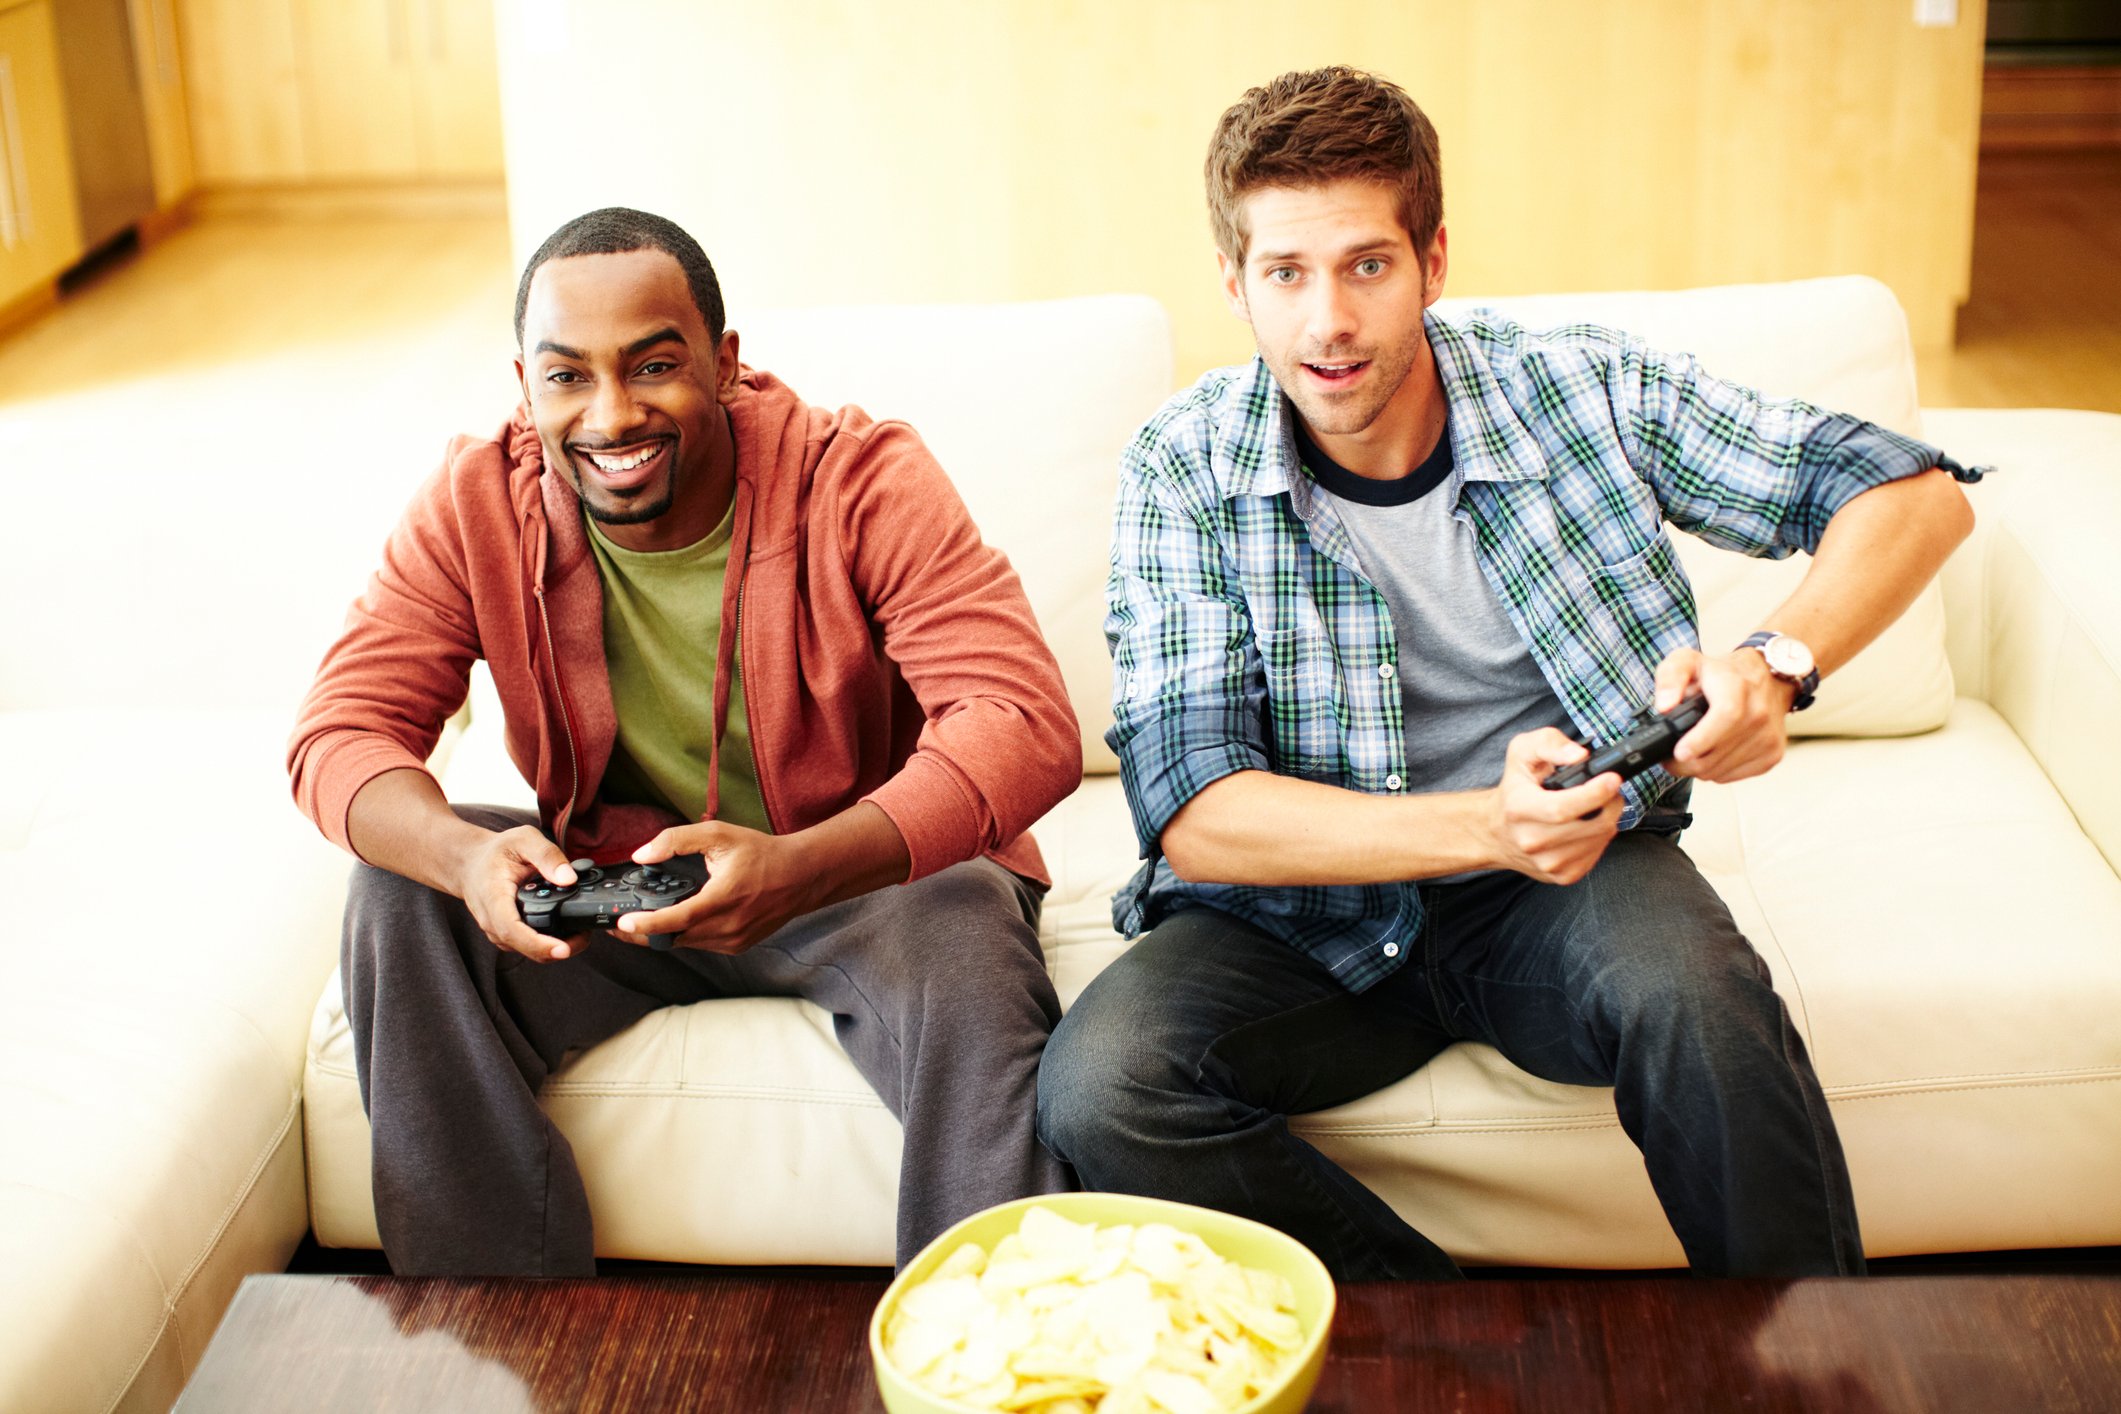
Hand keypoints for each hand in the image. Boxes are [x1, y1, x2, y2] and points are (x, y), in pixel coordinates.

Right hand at [453, 825, 584, 962]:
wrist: (471, 863)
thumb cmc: (496, 852)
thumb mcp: (524, 840)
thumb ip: (548, 856)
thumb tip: (569, 878)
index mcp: (494, 897)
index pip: (511, 929)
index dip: (537, 944)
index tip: (562, 949)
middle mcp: (492, 920)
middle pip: (524, 947)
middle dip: (557, 949)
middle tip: (584, 936)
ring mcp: (497, 931)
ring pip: (527, 951)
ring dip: (554, 948)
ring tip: (579, 932)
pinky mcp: (505, 935)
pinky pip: (527, 946)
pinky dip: (548, 943)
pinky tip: (566, 931)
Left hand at [615, 821, 823, 954]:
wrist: (801, 876)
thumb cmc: (761, 854)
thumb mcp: (718, 834)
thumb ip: (676, 840)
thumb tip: (643, 855)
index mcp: (723, 897)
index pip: (678, 918)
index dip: (647, 923)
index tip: (623, 922)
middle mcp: (729, 925)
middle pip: (675, 936)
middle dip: (644, 931)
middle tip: (619, 922)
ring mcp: (734, 940)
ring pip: (686, 943)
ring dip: (665, 934)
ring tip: (646, 918)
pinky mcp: (738, 946)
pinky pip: (701, 944)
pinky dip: (686, 934)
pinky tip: (680, 920)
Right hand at [1487, 728, 1623, 884]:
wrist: (1496, 831)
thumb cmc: (1514, 789)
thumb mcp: (1522, 752)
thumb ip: (1550, 744)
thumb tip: (1579, 756)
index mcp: (1519, 808)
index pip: (1562, 808)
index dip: (1594, 794)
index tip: (1612, 780)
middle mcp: (1532, 840)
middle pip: (1591, 826)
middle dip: (1611, 803)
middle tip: (1610, 789)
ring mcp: (1548, 863)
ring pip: (1599, 839)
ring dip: (1608, 819)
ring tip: (1597, 805)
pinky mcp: (1562, 876)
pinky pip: (1597, 854)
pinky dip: (1601, 836)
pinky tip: (1589, 825)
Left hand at [1651, 647, 1795, 783]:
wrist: (1766, 679)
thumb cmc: (1721, 674)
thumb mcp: (1688, 661)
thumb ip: (1670, 678)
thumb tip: (1664, 706)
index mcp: (1736, 687)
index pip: (1726, 716)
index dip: (1701, 739)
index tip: (1680, 751)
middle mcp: (1759, 712)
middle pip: (1716, 753)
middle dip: (1685, 762)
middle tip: (1670, 758)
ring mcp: (1769, 736)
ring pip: (1720, 771)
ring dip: (1699, 767)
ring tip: (1691, 751)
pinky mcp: (1773, 754)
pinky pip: (1733, 776)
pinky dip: (1716, 771)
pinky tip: (1712, 753)